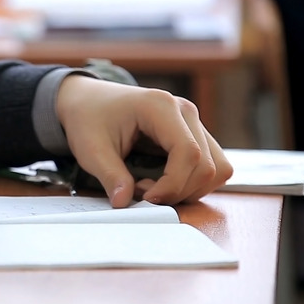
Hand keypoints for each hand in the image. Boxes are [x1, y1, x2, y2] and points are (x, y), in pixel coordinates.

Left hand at [56, 76, 232, 206]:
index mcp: (160, 106)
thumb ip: (110, 176)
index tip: (146, 198)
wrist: (87, 100)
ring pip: (216, 168)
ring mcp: (192, 123)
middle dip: (178, 190)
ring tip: (150, 187)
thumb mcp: (90, 149)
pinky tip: (159, 181)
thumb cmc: (88, 118)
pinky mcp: (193, 136)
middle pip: (207, 165)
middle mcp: (185, 111)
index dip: (172, 184)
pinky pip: (209, 166)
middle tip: (141, 192)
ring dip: (188, 189)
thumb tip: (124, 203)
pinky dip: (190, 183)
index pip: (188, 152)